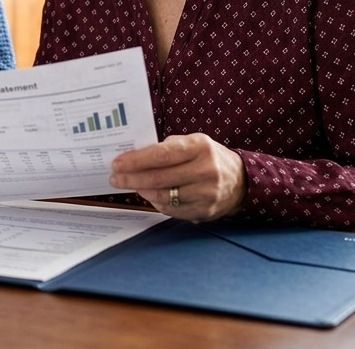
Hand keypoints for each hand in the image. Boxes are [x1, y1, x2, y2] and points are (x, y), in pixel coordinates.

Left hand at [108, 133, 246, 221]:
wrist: (240, 180)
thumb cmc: (207, 157)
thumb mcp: (192, 142)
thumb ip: (166, 148)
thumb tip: (134, 157)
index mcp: (200, 147)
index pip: (162, 155)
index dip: (136, 160)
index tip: (117, 163)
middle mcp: (206, 170)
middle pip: (159, 178)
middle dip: (132, 178)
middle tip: (115, 178)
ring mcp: (207, 193)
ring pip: (164, 196)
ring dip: (142, 191)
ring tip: (130, 185)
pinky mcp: (206, 211)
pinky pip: (172, 210)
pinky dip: (156, 203)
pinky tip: (149, 195)